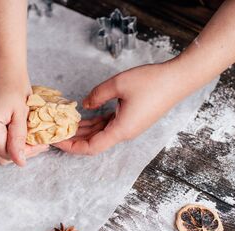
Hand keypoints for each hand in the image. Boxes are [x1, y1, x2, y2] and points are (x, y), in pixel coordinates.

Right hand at [0, 67, 48, 165]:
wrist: (1, 66)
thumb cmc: (14, 85)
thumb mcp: (22, 114)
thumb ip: (19, 140)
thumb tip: (20, 163)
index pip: (7, 154)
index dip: (26, 153)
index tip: (42, 145)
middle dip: (18, 153)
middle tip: (37, 143)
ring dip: (10, 147)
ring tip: (27, 136)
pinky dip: (1, 140)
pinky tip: (13, 130)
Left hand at [54, 61, 186, 154]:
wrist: (178, 79)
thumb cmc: (151, 82)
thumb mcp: (118, 84)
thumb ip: (97, 95)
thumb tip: (84, 105)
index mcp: (121, 130)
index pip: (91, 147)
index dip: (72, 146)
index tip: (56, 140)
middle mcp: (124, 132)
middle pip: (94, 142)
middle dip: (74, 139)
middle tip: (55, 131)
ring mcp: (129, 126)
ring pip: (101, 134)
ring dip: (84, 130)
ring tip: (65, 124)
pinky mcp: (132, 119)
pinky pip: (109, 125)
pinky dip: (95, 123)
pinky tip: (84, 116)